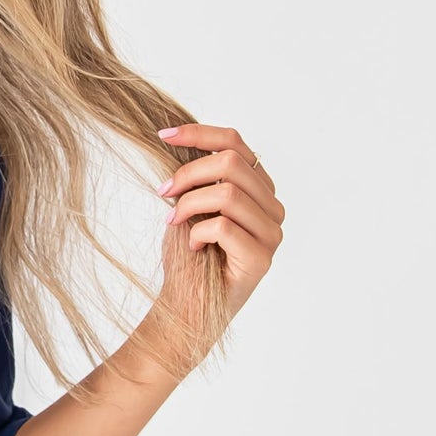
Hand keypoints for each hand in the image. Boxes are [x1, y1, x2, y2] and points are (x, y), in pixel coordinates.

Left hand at [156, 122, 283, 322]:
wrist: (186, 302)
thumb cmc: (188, 254)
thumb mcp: (190, 202)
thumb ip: (198, 174)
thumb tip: (177, 136)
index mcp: (258, 188)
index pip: (235, 142)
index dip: (199, 133)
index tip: (164, 135)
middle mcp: (272, 207)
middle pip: (232, 162)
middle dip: (188, 173)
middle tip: (163, 192)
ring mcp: (271, 233)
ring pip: (227, 193)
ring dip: (188, 205)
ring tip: (174, 222)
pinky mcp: (262, 258)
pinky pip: (223, 227)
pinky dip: (196, 233)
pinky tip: (193, 247)